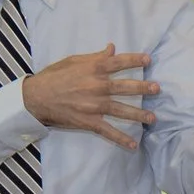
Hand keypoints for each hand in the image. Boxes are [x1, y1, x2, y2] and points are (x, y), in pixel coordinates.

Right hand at [21, 44, 159, 149]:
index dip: (135, 60)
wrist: (36, 97)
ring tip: (153, 118)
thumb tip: (112, 48)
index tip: (148, 60)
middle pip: (125, 87)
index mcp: (93, 68)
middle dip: (143, 88)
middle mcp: (97, 86)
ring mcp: (94, 105)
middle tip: (157, 89)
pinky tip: (133, 145)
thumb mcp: (73, 61)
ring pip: (121, 110)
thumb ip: (95, 57)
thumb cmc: (54, 76)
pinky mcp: (88, 121)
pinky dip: (121, 139)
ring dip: (139, 115)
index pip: (119, 62)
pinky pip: (108, 131)